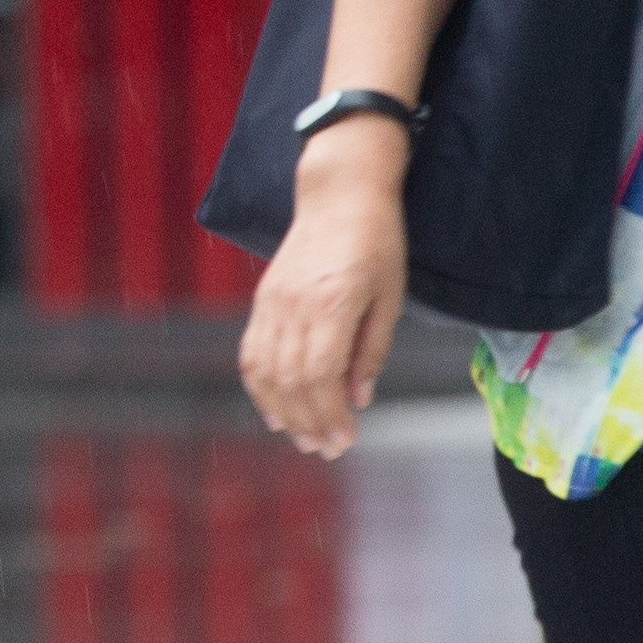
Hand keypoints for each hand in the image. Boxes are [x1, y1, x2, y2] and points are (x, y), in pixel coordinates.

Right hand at [236, 126, 415, 460]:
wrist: (339, 194)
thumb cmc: (377, 242)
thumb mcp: (391, 297)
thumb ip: (371, 350)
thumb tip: (359, 398)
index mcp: (333, 303)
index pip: (321, 376)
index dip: (330, 415)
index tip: (345, 440)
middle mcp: (295, 304)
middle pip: (291, 380)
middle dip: (308, 422)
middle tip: (326, 449)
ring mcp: (273, 301)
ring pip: (265, 371)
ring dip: (282, 411)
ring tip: (302, 436)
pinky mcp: (263, 299)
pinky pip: (251, 351)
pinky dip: (259, 385)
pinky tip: (274, 408)